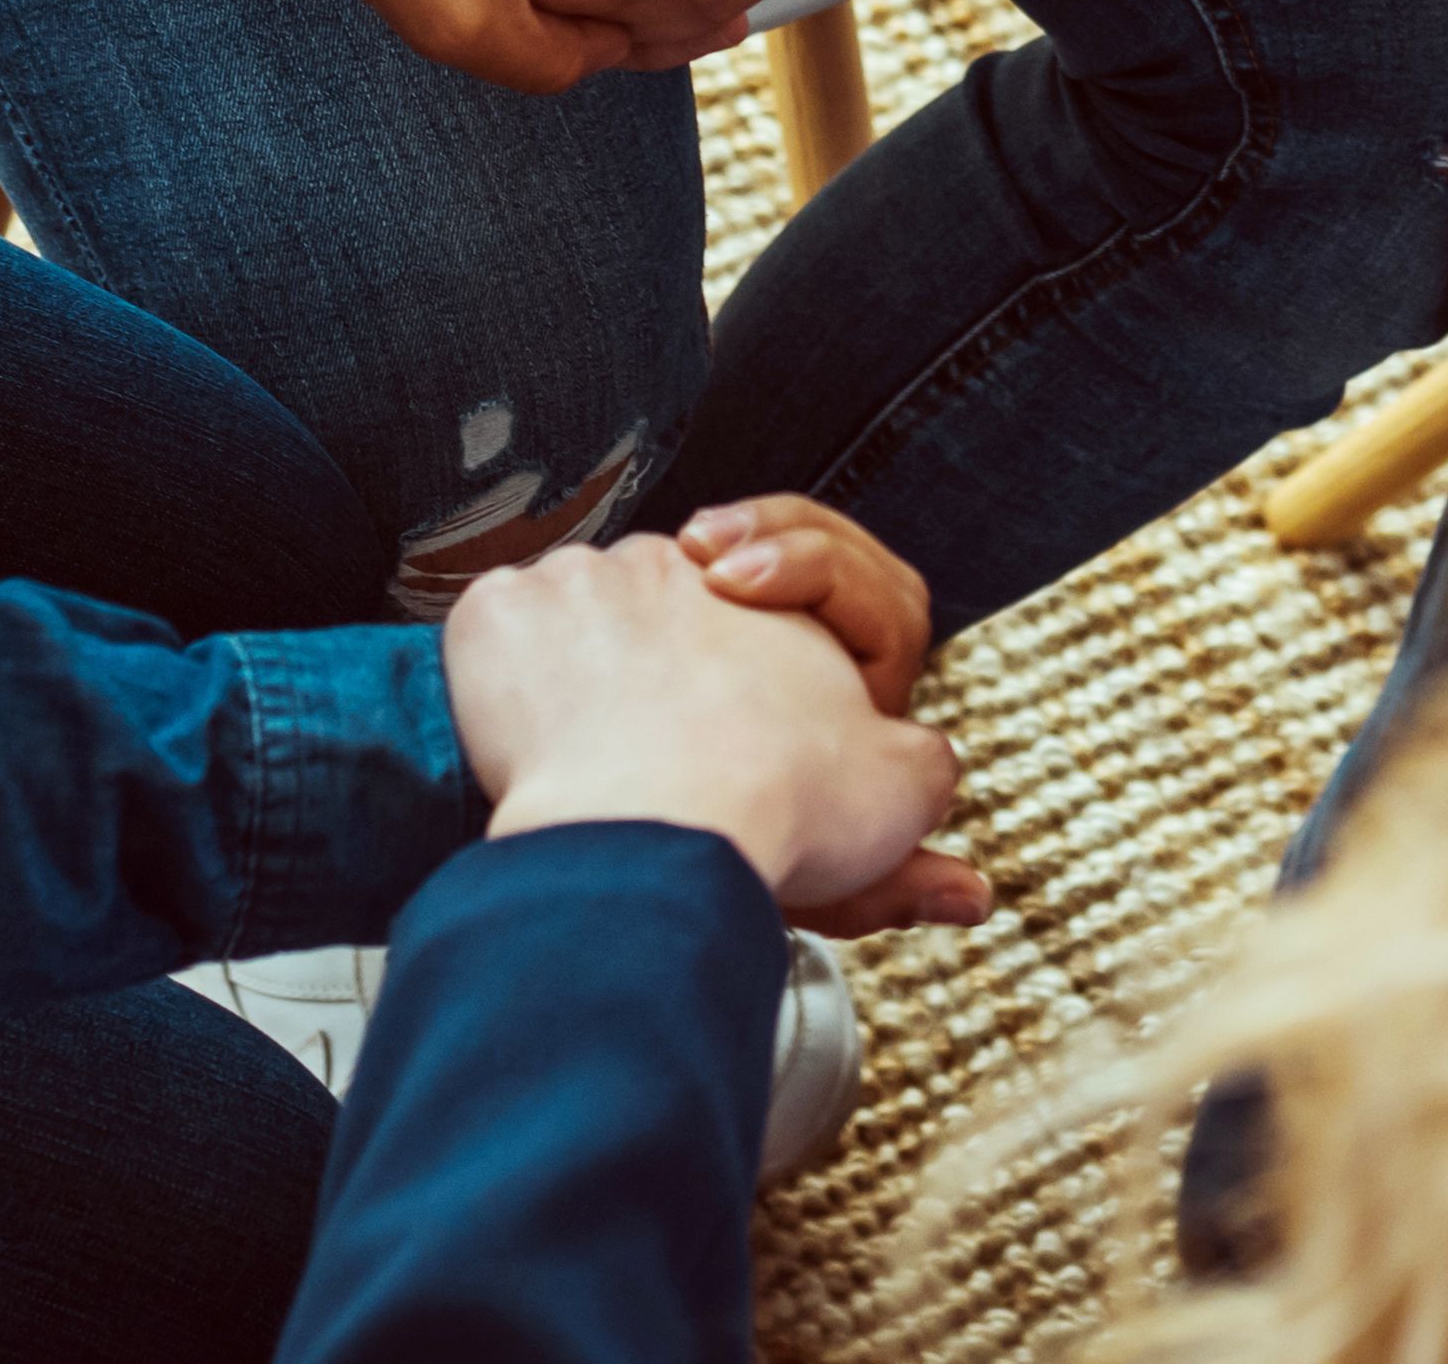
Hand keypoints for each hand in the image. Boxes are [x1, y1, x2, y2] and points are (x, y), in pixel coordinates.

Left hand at [444, 536, 982, 935]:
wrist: (661, 834)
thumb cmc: (775, 806)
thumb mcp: (893, 795)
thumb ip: (919, 789)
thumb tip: (958, 881)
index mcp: (769, 598)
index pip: (753, 612)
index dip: (747, 678)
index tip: (732, 738)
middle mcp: (671, 565)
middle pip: (657, 613)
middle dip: (655, 674)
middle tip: (655, 760)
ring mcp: (574, 583)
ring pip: (569, 621)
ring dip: (573, 674)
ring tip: (584, 758)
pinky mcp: (493, 617)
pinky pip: (489, 634)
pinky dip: (497, 679)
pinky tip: (521, 735)